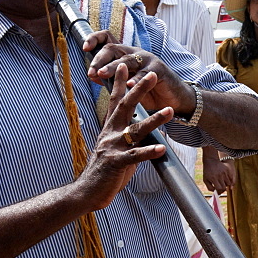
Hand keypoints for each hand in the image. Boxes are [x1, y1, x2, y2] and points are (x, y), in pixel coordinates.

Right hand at [77, 63, 173, 210]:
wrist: (87, 192)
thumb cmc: (104, 171)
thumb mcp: (116, 149)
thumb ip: (127, 137)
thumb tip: (140, 128)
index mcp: (110, 129)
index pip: (115, 101)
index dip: (120, 83)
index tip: (125, 65)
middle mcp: (110, 134)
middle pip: (126, 107)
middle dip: (140, 90)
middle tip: (152, 75)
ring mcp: (113, 147)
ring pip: (136, 130)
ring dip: (154, 120)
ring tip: (169, 111)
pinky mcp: (117, 163)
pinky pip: (135, 156)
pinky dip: (149, 151)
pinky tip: (162, 148)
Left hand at [88, 45, 195, 116]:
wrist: (173, 98)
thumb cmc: (148, 90)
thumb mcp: (127, 83)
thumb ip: (112, 78)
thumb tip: (93, 75)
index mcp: (125, 54)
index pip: (108, 39)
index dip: (95, 39)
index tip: (85, 48)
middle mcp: (135, 53)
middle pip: (114, 48)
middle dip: (100, 59)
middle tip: (92, 72)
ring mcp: (148, 60)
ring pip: (127, 60)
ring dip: (113, 67)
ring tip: (102, 74)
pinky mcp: (158, 70)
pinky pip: (145, 73)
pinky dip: (136, 80)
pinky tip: (128, 85)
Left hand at [202, 152, 235, 192]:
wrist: (211, 160)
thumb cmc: (207, 171)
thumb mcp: (205, 180)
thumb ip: (209, 187)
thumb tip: (215, 192)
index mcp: (214, 178)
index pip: (219, 188)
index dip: (219, 191)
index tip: (217, 191)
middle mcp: (220, 176)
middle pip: (224, 187)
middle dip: (222, 189)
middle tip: (220, 188)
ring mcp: (224, 173)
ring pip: (229, 183)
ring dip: (226, 185)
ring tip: (222, 183)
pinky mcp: (227, 170)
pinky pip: (231, 178)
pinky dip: (229, 181)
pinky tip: (225, 180)